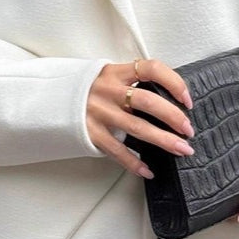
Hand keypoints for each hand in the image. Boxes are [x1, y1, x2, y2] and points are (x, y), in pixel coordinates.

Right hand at [87, 59, 193, 177]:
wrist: (50, 100)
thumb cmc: (88, 90)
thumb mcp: (108, 77)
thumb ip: (132, 82)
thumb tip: (168, 97)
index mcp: (115, 73)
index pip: (151, 68)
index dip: (173, 82)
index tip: (187, 99)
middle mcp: (108, 90)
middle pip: (147, 101)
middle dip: (173, 116)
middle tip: (188, 130)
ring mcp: (98, 112)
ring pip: (137, 127)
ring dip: (163, 140)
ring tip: (182, 149)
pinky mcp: (91, 132)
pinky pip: (117, 150)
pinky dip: (134, 162)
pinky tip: (148, 170)